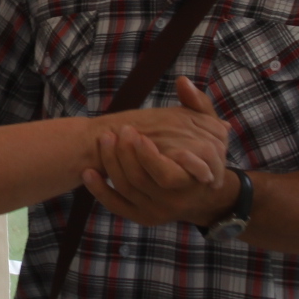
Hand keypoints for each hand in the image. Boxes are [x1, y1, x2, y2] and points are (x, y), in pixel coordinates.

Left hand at [86, 78, 236, 226]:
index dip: (147, 155)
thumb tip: (181, 80)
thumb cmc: (205, 156)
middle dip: (124, 154)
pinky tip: (88, 172)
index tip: (136, 133)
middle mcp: (173, 203)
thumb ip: (198, 105)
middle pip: (140, 180)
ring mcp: (155, 212)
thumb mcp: (210, 130)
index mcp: (191, 183)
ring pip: (125, 189)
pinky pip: (116, 206)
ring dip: (110, 164)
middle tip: (115, 132)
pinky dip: (99, 190)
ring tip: (104, 139)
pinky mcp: (140, 217)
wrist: (201, 195)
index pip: (166, 175)